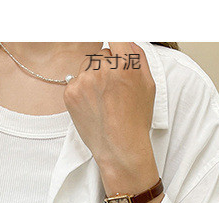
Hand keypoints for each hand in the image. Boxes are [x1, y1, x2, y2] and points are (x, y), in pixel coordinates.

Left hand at [63, 41, 155, 174]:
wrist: (119, 148)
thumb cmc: (136, 120)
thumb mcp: (148, 86)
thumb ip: (138, 58)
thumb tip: (127, 42)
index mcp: (124, 63)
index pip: (115, 37)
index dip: (116, 43)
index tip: (115, 47)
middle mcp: (102, 69)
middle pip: (102, 54)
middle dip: (107, 66)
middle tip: (113, 90)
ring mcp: (84, 80)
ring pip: (87, 67)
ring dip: (93, 77)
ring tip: (103, 100)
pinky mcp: (70, 92)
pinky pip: (76, 81)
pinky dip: (82, 91)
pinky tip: (93, 106)